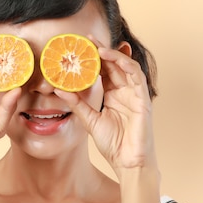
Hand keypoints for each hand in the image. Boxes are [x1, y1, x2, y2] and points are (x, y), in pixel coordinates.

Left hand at [55, 42, 156, 176]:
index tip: (78, 49)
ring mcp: (136, 95)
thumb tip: (59, 89)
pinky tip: (116, 59)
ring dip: (114, 55)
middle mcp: (125, 92)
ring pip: (127, 67)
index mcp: (114, 95)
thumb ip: (77, 104)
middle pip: (114, 65)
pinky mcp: (144, 100)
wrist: (129, 163)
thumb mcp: (90, 121)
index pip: (104, 71)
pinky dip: (127, 65)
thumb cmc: (114, 144)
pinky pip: (138, 77)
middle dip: (101, 51)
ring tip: (98, 48)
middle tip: (86, 39)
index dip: (92, 59)